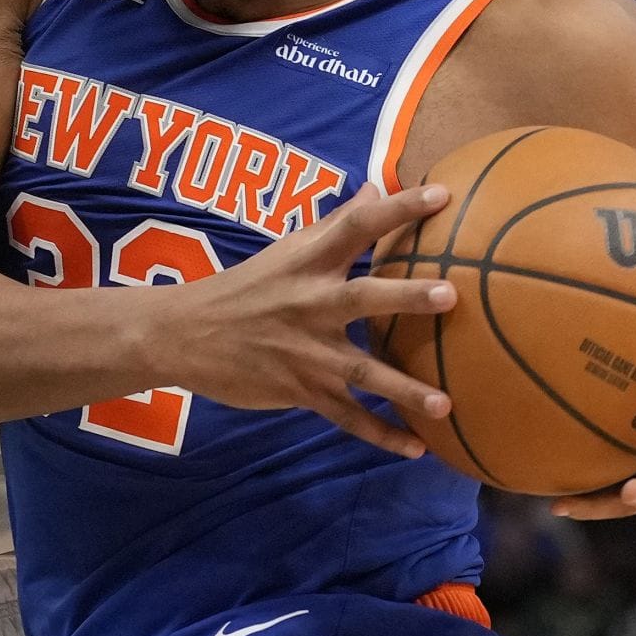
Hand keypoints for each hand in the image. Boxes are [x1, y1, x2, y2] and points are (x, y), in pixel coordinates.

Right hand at [162, 182, 456, 455]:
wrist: (185, 334)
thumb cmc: (246, 287)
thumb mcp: (287, 248)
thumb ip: (336, 222)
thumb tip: (377, 187)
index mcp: (309, 262)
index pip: (357, 226)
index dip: (398, 208)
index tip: (440, 194)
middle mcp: (311, 303)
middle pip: (364, 297)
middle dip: (405, 297)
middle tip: (450, 295)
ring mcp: (307, 351)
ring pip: (362, 371)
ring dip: (403, 389)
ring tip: (445, 405)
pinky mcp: (301, 389)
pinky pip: (347, 416)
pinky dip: (381, 435)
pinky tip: (417, 449)